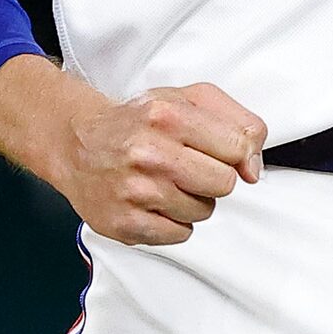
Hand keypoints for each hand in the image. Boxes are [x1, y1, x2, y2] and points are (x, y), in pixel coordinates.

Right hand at [0, 58, 268, 246]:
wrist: (78, 144)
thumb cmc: (141, 121)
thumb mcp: (190, 99)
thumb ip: (239, 122)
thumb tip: (254, 169)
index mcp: (168, 115)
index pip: (239, 147)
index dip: (235, 152)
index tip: (218, 151)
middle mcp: (148, 153)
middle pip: (224, 183)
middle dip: (213, 176)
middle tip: (189, 166)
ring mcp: (133, 191)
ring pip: (203, 211)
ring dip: (193, 199)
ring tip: (166, 181)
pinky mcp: (123, 224)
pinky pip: (180, 234)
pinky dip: (173, 221)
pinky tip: (154, 201)